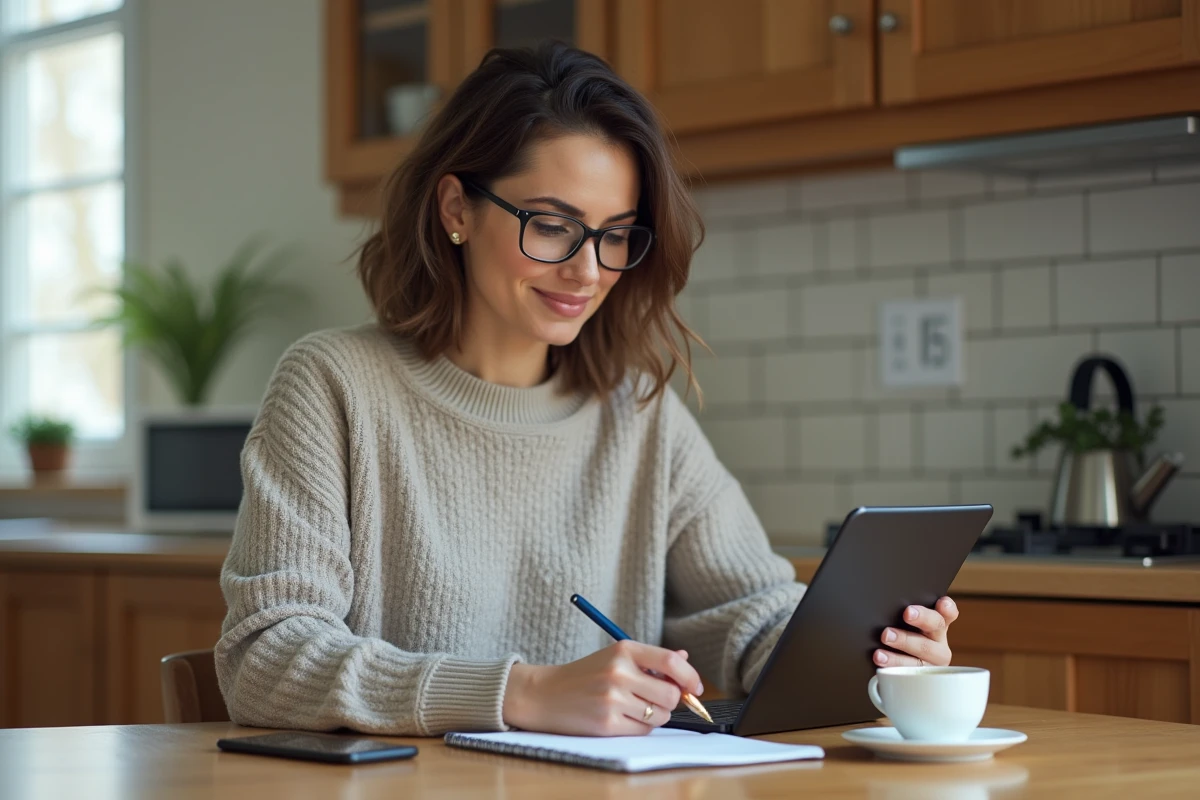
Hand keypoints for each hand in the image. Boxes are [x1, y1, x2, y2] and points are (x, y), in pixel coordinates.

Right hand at [502, 640, 703, 735]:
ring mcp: (613, 699)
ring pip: (660, 715)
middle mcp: (619, 672)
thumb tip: (684, 660)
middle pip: (671, 695)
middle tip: (657, 699)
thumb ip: (651, 660)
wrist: (545, 694)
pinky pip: (643, 730)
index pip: (671, 662)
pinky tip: (621, 717)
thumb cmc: (585, 675)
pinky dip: (639, 727)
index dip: (690, 677)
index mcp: (623, 650)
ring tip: (633, 707)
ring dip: (655, 715)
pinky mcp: (607, 724)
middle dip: (671, 701)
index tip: (695, 688)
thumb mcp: (615, 657)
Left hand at [873, 596, 957, 667]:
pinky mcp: (920, 677)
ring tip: (886, 636)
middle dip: (922, 618)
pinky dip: (893, 662)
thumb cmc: (897, 637)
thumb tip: (886, 600)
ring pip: (924, 649)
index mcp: (936, 624)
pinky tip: (880, 658)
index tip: (941, 602)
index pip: (948, 613)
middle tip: (907, 613)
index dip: (947, 607)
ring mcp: (932, 661)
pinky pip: (908, 670)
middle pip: (936, 626)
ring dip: (904, 642)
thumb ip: (902, 614)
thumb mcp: (903, 625)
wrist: (890, 669)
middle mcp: (938, 642)